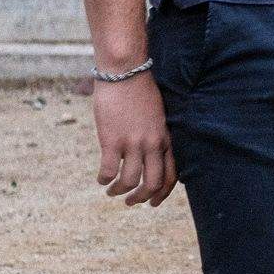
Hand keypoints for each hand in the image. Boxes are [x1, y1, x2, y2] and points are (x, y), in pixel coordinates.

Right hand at [92, 72, 176, 206]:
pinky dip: (104, 179)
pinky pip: (108, 171)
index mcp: (166, 138)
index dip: (163, 193)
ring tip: (111, 191)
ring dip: (119, 191)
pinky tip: (101, 178)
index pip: (172, 175)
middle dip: (141, 198)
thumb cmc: (140, 90)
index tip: (153, 202)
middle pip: (153, 183)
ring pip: (130, 181)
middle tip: (130, 202)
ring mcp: (133, 143)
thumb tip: (149, 154)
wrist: (125, 72)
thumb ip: (156, 135)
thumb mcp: (158, 115)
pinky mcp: (112, 140)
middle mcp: (153, 144)